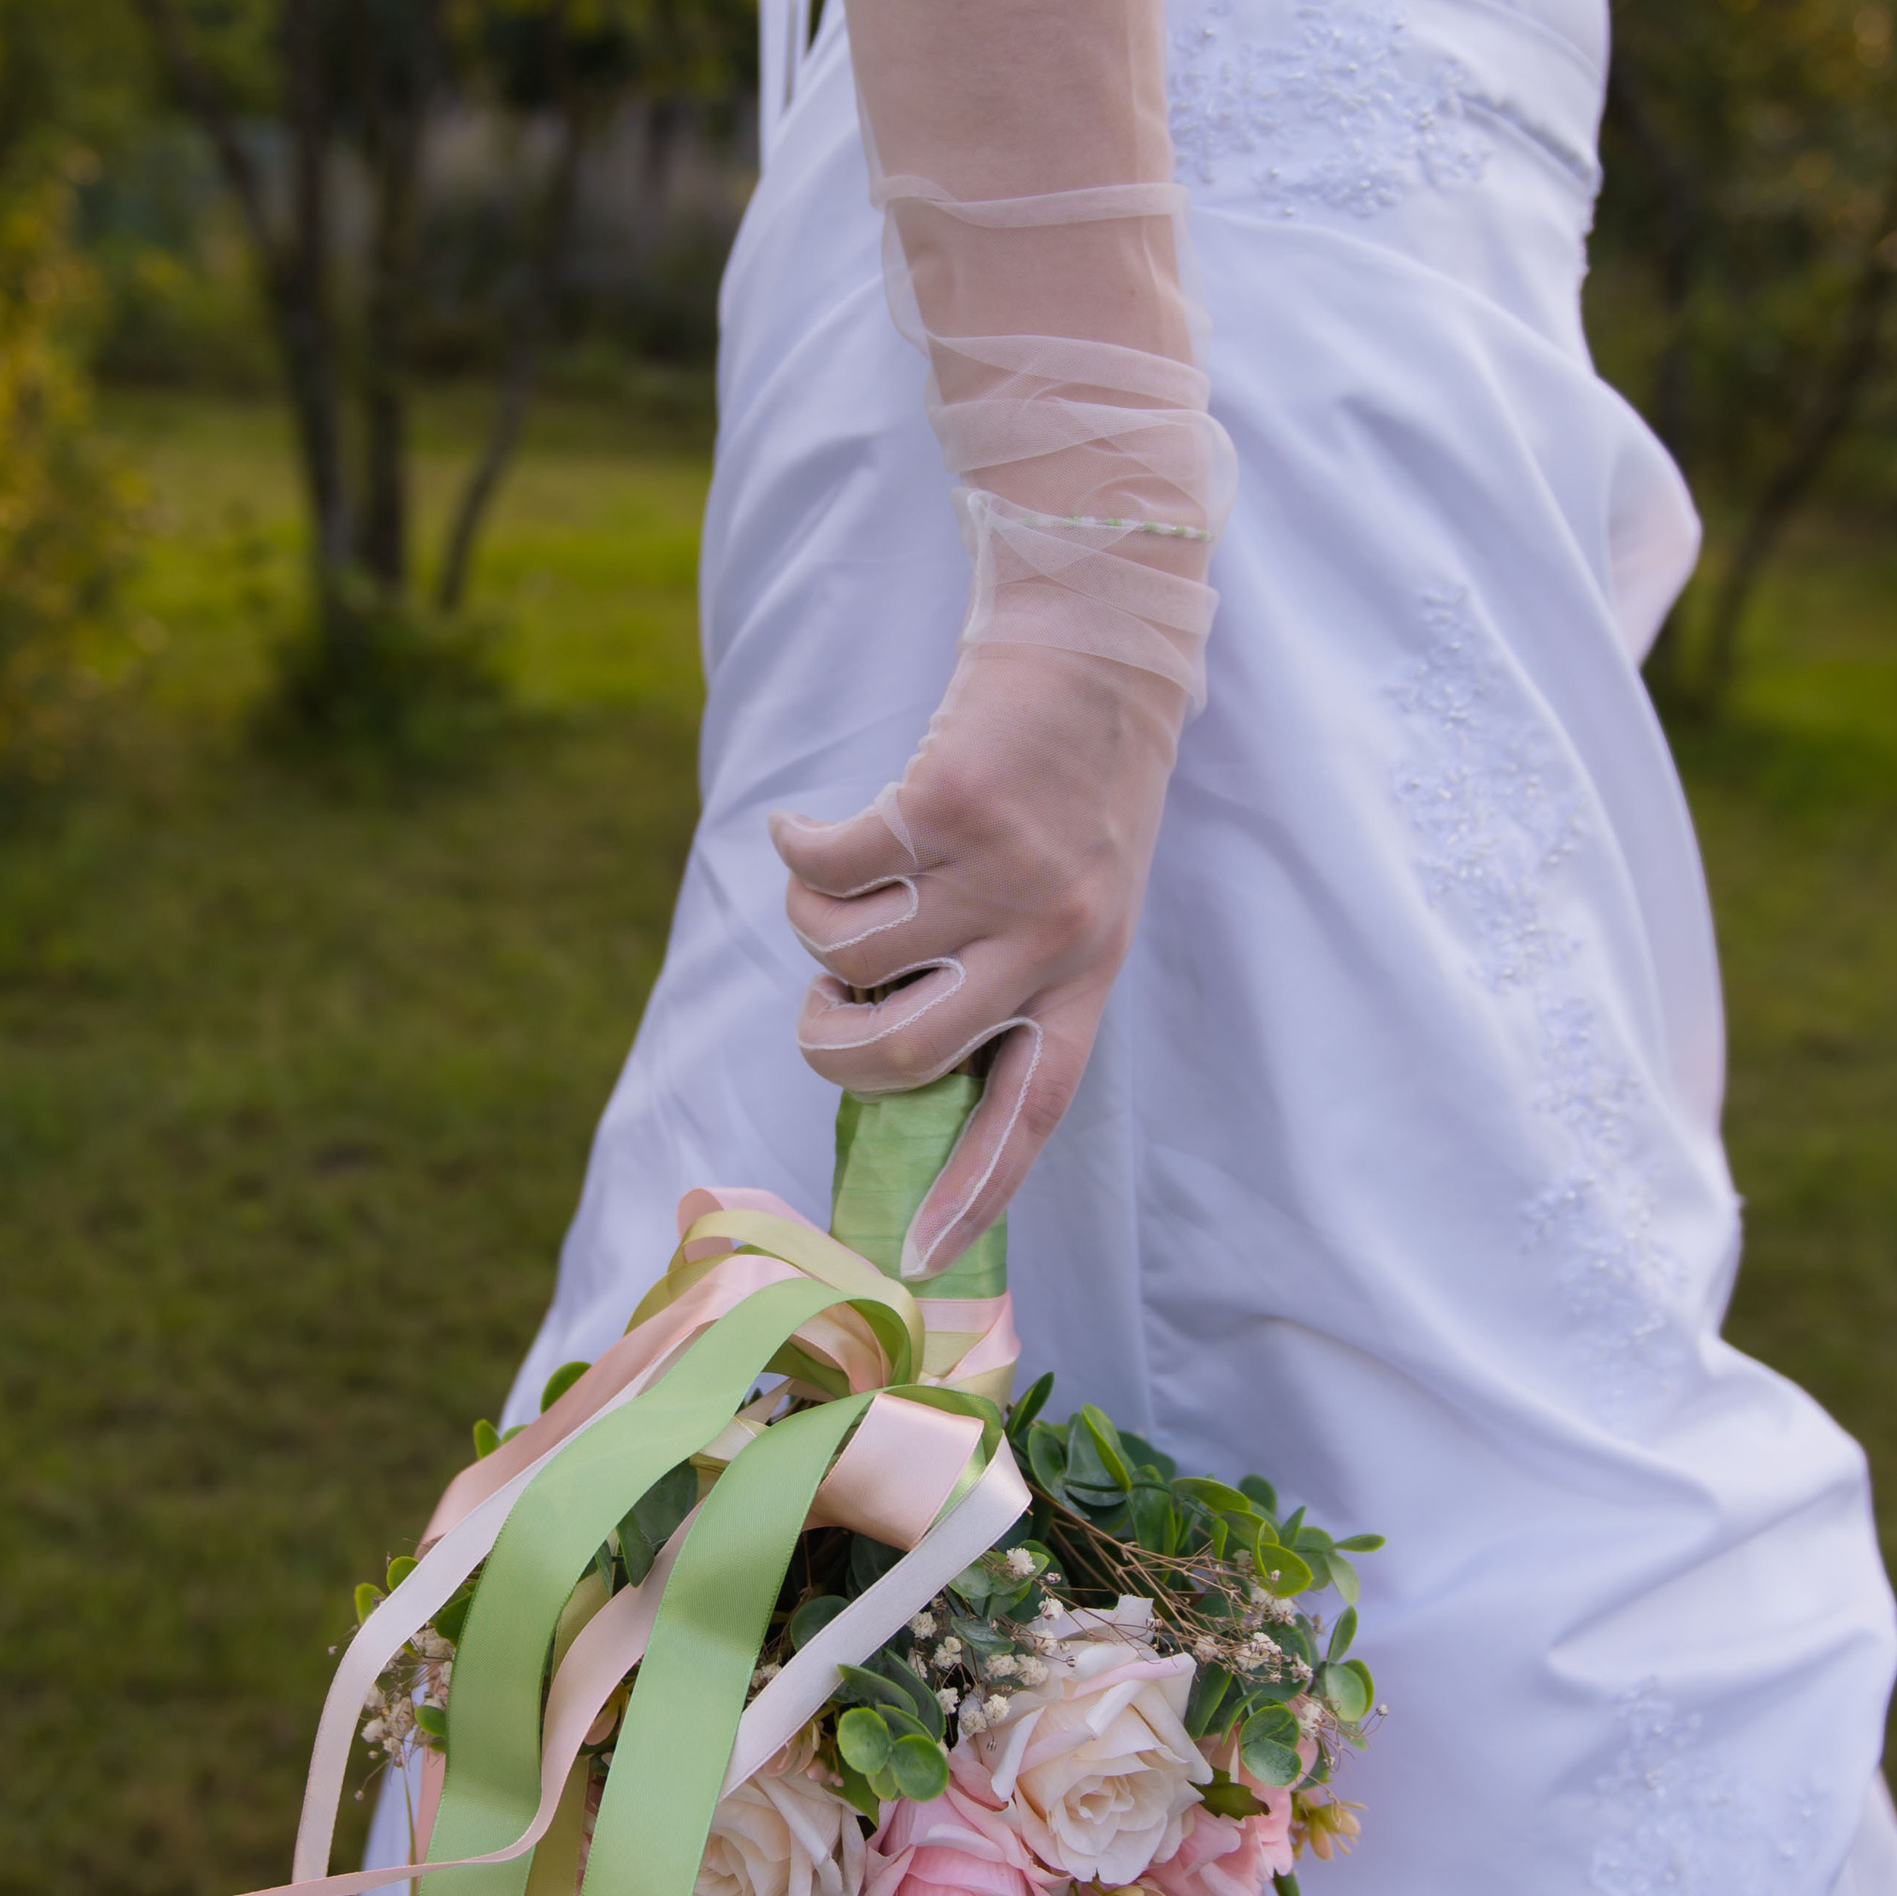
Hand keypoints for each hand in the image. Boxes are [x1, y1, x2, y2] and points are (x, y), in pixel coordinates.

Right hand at [769, 642, 1180, 1274]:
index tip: (918, 1255)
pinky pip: (826, 872)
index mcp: (1088, 971)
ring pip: (849, 953)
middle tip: (826, 1002)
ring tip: (840, 878)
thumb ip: (1011, 972)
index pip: (1032, 1105)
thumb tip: (889, 1049)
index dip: (974, 1187)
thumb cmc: (1077, 778)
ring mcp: (1000, 872)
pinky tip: (809, 826)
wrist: (1099, 640)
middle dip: (833, 1043)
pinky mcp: (946, 806)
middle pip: (907, 1050)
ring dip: (815, 926)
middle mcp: (1052, 935)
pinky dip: (797, 852)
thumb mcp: (1078, 891)